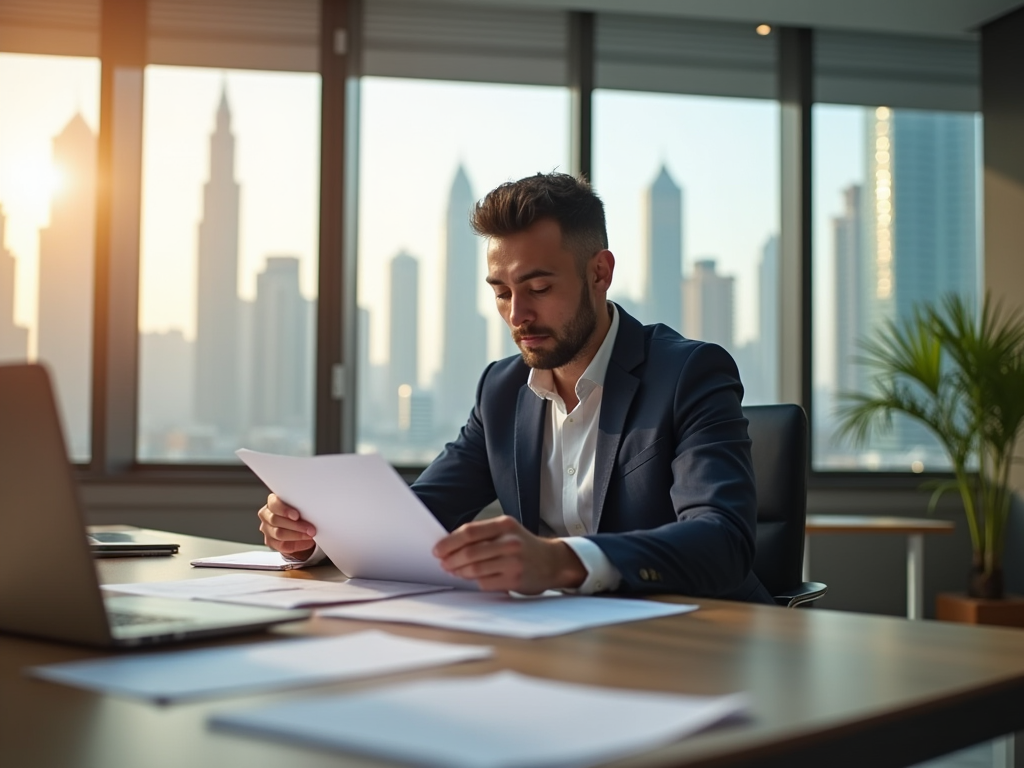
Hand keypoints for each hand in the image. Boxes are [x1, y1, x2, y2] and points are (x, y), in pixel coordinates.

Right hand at [257, 494, 317, 559]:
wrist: (298, 527)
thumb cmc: (299, 513)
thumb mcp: (300, 507)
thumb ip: (302, 506)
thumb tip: (314, 510)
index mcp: (272, 502)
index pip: (274, 504)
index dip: (285, 510)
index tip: (297, 515)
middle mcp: (266, 515)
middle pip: (276, 520)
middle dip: (296, 525)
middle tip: (311, 529)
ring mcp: (267, 529)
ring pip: (279, 534)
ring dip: (297, 535)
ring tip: (310, 535)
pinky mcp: (270, 542)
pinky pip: (282, 545)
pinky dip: (297, 544)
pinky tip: (307, 542)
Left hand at [432, 515, 586, 593]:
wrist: (552, 562)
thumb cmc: (523, 546)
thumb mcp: (506, 531)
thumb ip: (482, 535)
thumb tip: (450, 545)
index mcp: (505, 525)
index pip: (470, 532)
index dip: (450, 542)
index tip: (438, 550)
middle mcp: (510, 541)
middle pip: (470, 551)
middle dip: (451, 559)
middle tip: (443, 563)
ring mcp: (513, 561)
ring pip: (475, 568)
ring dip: (460, 571)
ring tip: (454, 571)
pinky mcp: (515, 579)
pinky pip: (485, 582)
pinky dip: (474, 581)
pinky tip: (471, 579)